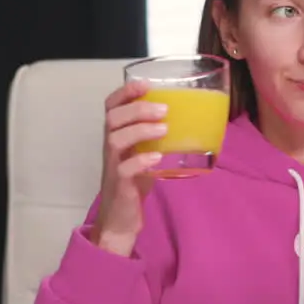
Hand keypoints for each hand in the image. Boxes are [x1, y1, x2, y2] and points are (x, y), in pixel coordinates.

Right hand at [89, 80, 166, 255]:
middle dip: (137, 108)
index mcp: (116, 135)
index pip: (111, 106)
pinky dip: (140, 160)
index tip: (146, 84)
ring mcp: (113, 165)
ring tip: (164, 129)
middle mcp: (110, 147)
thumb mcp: (145, 153)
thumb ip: (158, 138)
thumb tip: (193, 121)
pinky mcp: (119, 185)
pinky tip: (157, 157)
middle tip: (163, 109)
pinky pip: (124, 169)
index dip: (125, 91)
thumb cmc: (135, 182)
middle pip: (112, 118)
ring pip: (115, 139)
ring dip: (140, 130)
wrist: (121, 219)